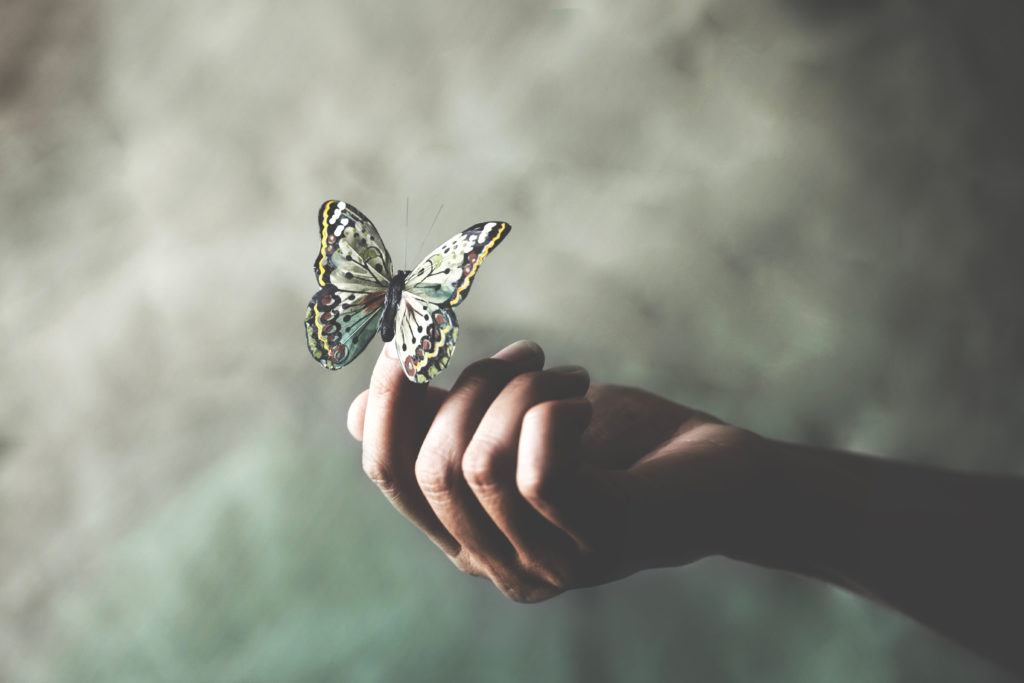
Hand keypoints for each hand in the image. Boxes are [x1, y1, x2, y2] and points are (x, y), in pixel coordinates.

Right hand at [347, 340, 760, 602]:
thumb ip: (445, 420)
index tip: (406, 338)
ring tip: (569, 375)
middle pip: (431, 467)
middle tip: (531, 356)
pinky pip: (538, 473)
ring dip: (521, 394)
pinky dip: (553, 413)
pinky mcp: (599, 544)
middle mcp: (499, 564)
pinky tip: (587, 404)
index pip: (391, 476)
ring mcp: (550, 563)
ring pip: (481, 466)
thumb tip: (354, 413)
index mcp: (469, 534)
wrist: (719, 476)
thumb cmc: (617, 444)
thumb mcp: (515, 422)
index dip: (387, 402)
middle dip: (472, 387)